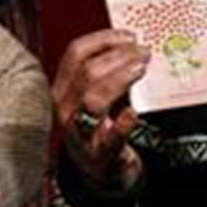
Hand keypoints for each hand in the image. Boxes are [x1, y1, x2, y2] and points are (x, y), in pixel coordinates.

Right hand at [51, 29, 149, 189]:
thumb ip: (107, 70)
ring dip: (120, 79)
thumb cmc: (99, 125)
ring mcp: (79, 132)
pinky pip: (109, 138)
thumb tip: (132, 42)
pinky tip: (133, 114)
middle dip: (119, 56)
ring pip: (94, 99)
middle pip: (87, 72)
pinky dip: (123, 124)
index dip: (103, 39)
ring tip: (141, 69)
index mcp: (62, 88)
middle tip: (143, 52)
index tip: (128, 36)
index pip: (75, 54)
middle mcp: (65, 108)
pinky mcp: (99, 154)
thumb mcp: (95, 93)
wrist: (96, 170)